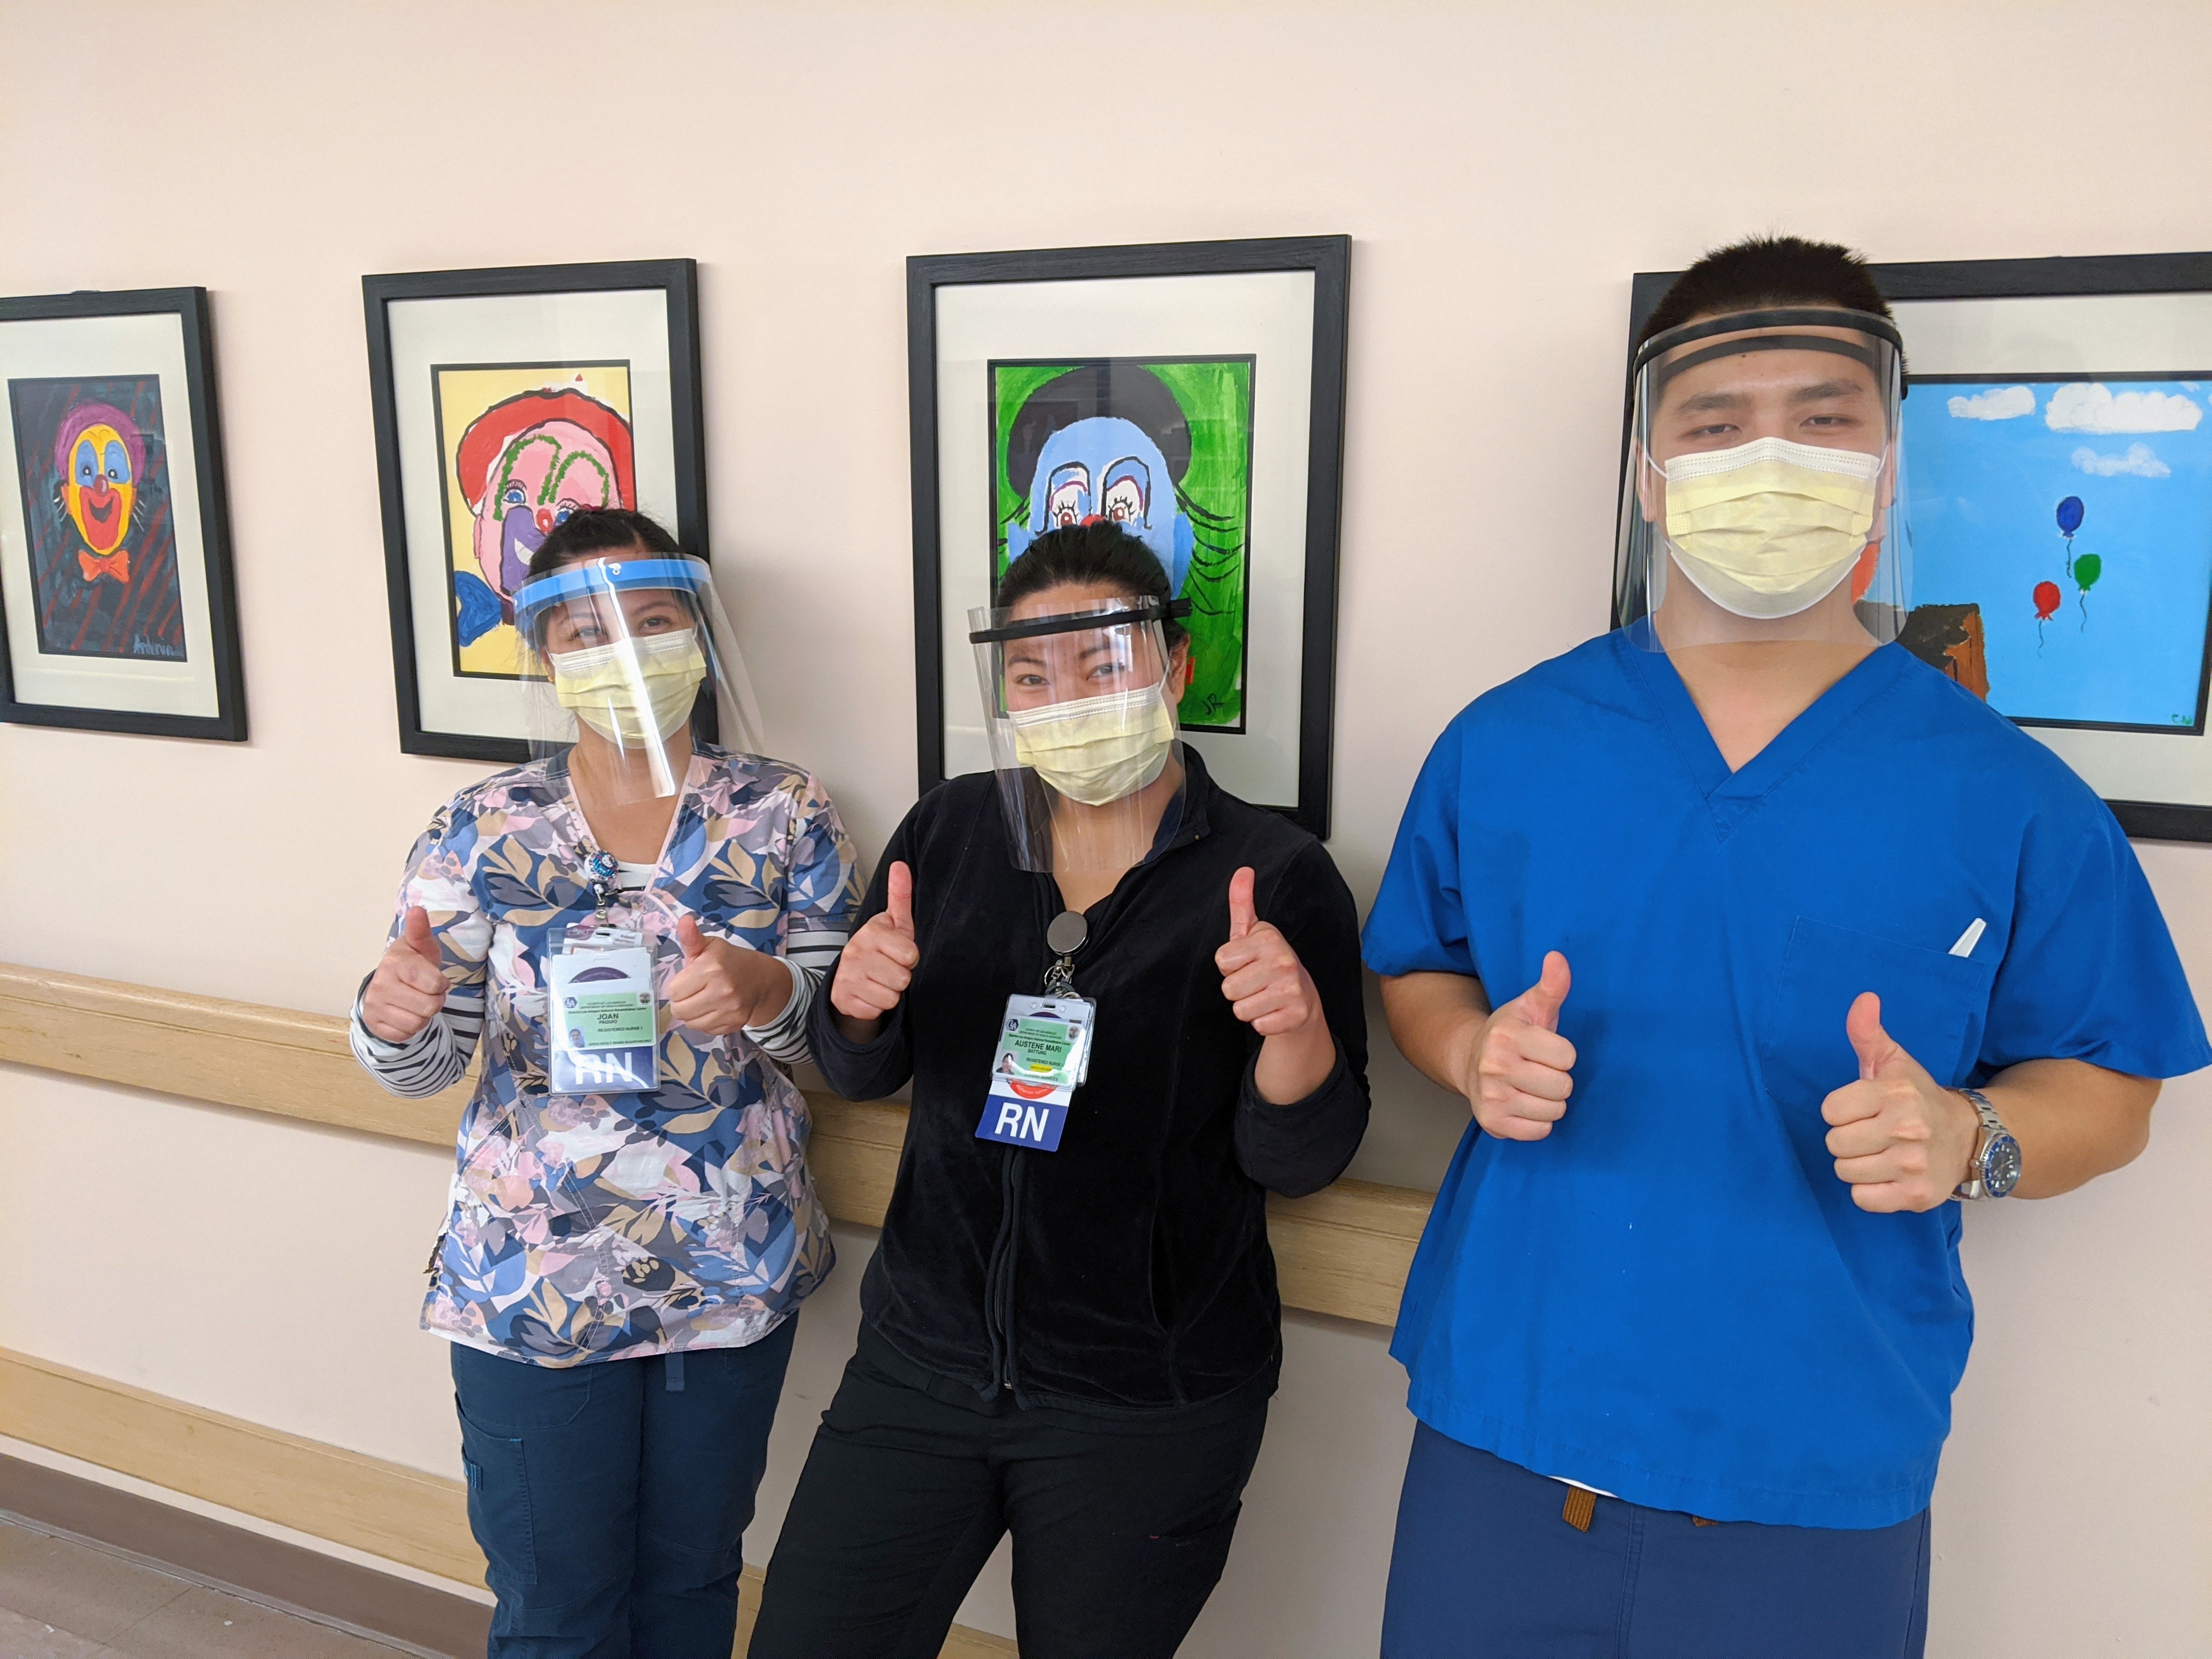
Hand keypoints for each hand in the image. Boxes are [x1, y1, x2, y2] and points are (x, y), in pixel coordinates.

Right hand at [362, 906, 446, 1043]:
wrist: (386, 985)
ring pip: (418, 1024)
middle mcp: (381, 984)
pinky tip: (407, 1013)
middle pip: (429, 1007)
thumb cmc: (412, 964)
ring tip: (418, 1002)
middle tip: (428, 993)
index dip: (441, 985)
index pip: (433, 983)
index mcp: (394, 963)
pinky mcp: (375, 1025)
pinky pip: (405, 1036)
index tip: (435, 980)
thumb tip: (417, 910)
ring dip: (425, 1016)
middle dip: (435, 1001)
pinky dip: (411, 1028)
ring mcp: (375, 1006)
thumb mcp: (421, 947)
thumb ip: (420, 931)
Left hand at [667, 916, 791, 1036]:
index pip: (674, 991)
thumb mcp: (709, 946)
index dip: (679, 985)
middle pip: (679, 1010)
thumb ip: (691, 937)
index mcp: (711, 967)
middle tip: (694, 992)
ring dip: (693, 1014)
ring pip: (691, 1023)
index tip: (690, 980)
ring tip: (704, 1000)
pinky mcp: (735, 1023)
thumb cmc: (728, 960)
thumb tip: (684, 920)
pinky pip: (705, 1030)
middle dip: (683, 1002)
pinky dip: (706, 1022)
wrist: (761, 978)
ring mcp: (730, 1009)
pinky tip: (714, 1009)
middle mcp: (722, 990)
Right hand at [829, 860, 918, 1023]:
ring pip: (891, 997)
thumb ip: (900, 896)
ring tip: (880, 981)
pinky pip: (876, 1011)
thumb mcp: (895, 924)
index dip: (909, 958)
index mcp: (871, 932)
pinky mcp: (842, 999)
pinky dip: (876, 1006)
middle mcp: (855, 952)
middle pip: (903, 979)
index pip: (911, 955)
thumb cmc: (882, 949)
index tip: (898, 954)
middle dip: (900, 977)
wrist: (852, 978)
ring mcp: (846, 977)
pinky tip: (869, 994)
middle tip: (889, 969)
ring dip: (890, 993)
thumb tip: (900, 864)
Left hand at [1214, 866, 1322, 1036]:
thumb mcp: (1252, 932)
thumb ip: (1242, 902)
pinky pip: (1257, 1025)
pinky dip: (1262, 1022)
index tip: (1247, 962)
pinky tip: (1274, 1010)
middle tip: (1256, 981)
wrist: (1301, 998)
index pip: (1222, 959)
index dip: (1230, 965)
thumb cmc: (1269, 963)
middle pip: (1228, 988)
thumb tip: (1243, 870)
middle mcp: (1284, 961)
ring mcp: (1292, 989)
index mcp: (1269, 939)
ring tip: (1264, 995)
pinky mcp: (1295, 1015)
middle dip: (1238, 988)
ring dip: (1248, 1006)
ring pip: (1240, 1009)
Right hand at [1459, 951, 1573, 1140]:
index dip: (1562, 1053)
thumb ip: (1551, 985)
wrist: (1469, 1061)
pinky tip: (1524, 1105)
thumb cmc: (1511, 1035)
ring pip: (1554, 1111)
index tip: (1545, 1049)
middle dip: (1558, 1079)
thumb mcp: (1531, 1006)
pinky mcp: (1491, 1123)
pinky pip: (1540, 1131)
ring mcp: (1491, 1097)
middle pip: (1563, 1086)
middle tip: (1539, 1070)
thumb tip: (1557, 957)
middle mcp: (1493, 1067)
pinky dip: (1539, 1122)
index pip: (1567, 1056)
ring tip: (1532, 1087)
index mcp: (1506, 1035)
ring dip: (1550, 1101)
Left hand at [1822, 992, 1978, 1211]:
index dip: (1840, 1111)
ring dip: (1856, 1165)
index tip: (1860, 1109)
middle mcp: (1907, 1128)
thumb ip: (1868, 1032)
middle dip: (1846, 1139)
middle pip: (1835, 1143)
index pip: (1831, 1110)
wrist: (1969, 1138)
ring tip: (1879, 1153)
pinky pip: (1863, 1199)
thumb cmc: (1917, 1098)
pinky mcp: (1917, 1195)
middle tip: (1870, 1133)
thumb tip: (1864, 999)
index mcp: (1896, 1093)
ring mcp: (1913, 1164)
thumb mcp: (1894, 1061)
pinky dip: (1868, 1191)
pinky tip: (1885, 1175)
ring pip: (1846, 1172)